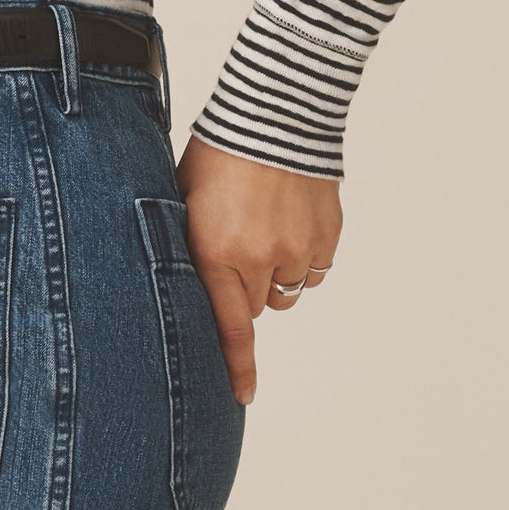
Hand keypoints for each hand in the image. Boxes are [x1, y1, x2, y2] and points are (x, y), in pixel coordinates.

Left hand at [174, 135, 342, 405]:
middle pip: (256, 306)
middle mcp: (259, 259)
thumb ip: (189, 246)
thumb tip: (182, 285)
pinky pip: (313, 269)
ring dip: (275, 273)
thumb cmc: (218, 151)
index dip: (236, 367)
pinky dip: (301, 257)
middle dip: (246, 288)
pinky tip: (289, 221)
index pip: (229, 326)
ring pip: (287, 290)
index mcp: (215, 251)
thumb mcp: (184, 198)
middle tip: (238, 246)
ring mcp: (297, 249)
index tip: (243, 398)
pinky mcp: (325, 237)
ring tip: (264, 227)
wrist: (274, 111)